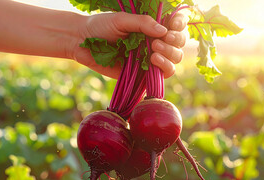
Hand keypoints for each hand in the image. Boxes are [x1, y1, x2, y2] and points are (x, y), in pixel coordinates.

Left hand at [73, 12, 187, 78]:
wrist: (83, 42)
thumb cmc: (101, 27)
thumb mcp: (122, 20)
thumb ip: (142, 23)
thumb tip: (163, 30)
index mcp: (153, 26)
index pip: (177, 24)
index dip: (180, 25)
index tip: (172, 25)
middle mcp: (156, 41)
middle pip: (180, 43)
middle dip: (175, 41)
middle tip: (157, 41)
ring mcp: (151, 58)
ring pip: (175, 59)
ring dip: (170, 54)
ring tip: (154, 51)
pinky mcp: (145, 74)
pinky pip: (163, 74)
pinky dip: (164, 68)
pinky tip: (153, 61)